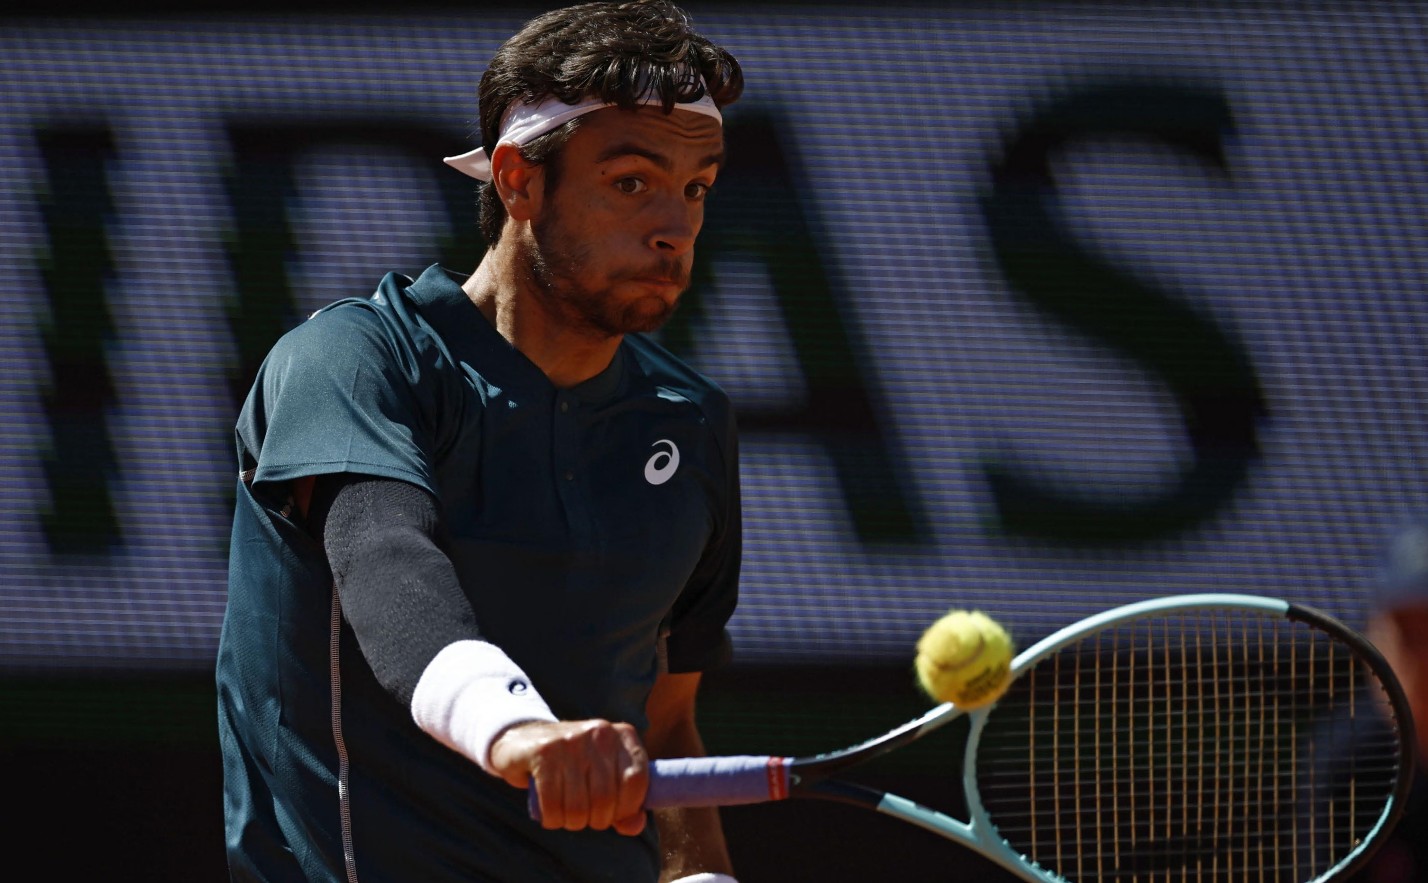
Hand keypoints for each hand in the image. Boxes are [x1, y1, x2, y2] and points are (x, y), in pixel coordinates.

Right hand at [489, 719, 649, 834]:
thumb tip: (634, 825)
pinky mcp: (544, 752)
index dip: (626, 808)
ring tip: (566, 814)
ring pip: (578, 806)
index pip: (638, 780)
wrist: (525, 741)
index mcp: (622, 735)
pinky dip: (552, 819)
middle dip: (595, 820)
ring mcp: (571, 740)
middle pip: (606, 797)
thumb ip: (625, 805)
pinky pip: (552, 804)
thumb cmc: (574, 766)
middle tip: (585, 817)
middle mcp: (600, 732)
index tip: (613, 815)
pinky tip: (549, 813)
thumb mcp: (604, 778)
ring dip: (571, 822)